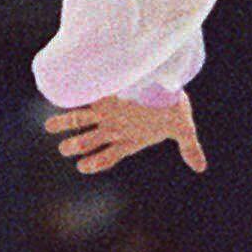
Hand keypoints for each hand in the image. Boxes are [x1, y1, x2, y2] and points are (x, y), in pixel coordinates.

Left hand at [45, 92, 207, 175]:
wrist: (166, 83)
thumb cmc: (172, 108)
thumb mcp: (183, 127)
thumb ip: (189, 147)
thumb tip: (202, 168)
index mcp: (128, 142)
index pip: (107, 158)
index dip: (94, 163)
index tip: (83, 165)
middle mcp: (113, 130)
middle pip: (88, 142)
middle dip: (75, 145)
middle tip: (66, 147)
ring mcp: (106, 113)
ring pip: (79, 122)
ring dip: (64, 124)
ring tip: (50, 126)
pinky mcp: (104, 94)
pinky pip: (83, 99)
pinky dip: (72, 99)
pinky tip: (63, 98)